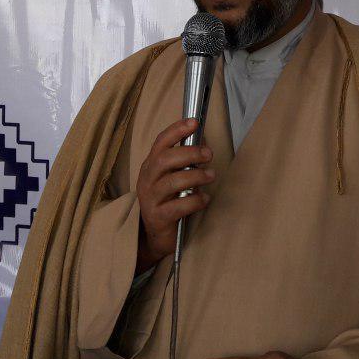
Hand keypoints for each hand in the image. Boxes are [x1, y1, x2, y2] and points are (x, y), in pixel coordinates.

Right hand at [134, 118, 213, 272]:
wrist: (154, 236)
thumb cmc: (168, 201)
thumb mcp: (173, 178)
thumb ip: (185, 162)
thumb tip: (205, 142)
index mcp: (150, 166)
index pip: (160, 142)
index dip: (176, 130)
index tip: (194, 122)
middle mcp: (147, 180)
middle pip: (164, 160)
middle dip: (189, 153)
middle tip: (208, 154)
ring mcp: (150, 199)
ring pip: (171, 182)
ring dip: (195, 176)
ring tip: (210, 175)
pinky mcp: (158, 218)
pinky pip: (178, 206)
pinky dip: (195, 201)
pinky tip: (205, 199)